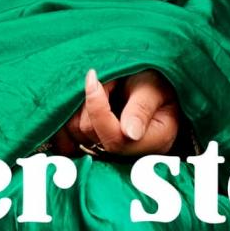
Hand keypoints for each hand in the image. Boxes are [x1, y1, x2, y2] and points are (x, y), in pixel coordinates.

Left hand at [54, 67, 181, 159]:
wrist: (154, 79)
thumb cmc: (158, 81)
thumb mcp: (153, 88)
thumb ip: (141, 109)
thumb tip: (129, 134)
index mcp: (154, 142)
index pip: (116, 139)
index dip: (98, 110)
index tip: (93, 78)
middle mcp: (132, 152)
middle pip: (93, 136)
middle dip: (91, 103)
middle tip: (105, 79)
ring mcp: (114, 150)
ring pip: (78, 134)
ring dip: (82, 106)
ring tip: (101, 88)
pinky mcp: (98, 143)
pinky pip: (72, 136)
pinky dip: (73, 115)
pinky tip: (87, 100)